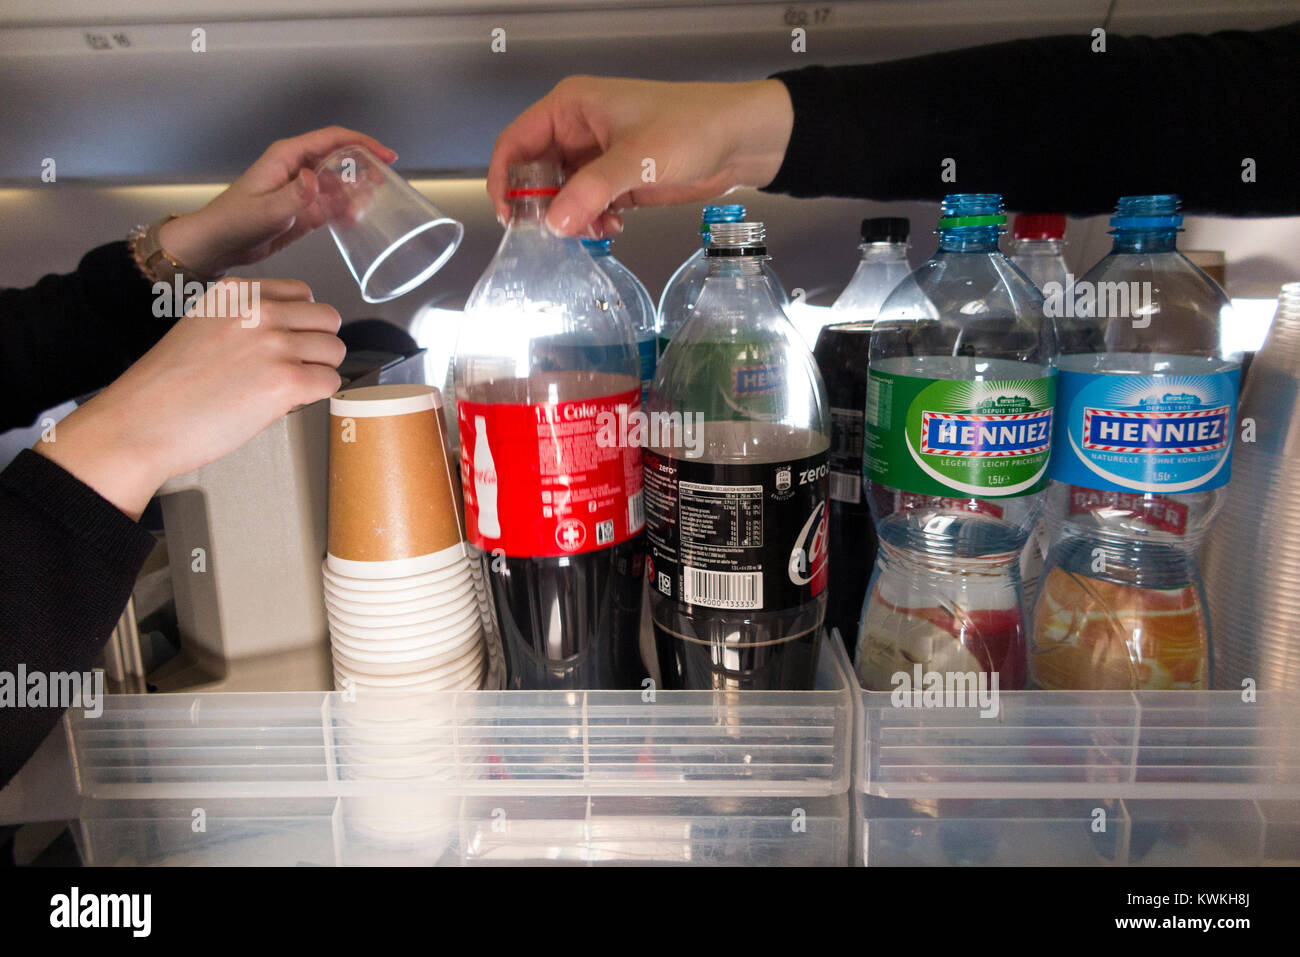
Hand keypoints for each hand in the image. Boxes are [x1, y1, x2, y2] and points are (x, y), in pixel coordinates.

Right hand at [37, 279, 343, 518]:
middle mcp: (258, 310)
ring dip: (318, 372)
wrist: (140, 422)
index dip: (300, 323)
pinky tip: (285, 404)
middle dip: (317, 346)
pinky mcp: (286, 380)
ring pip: (334, 350)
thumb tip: (292, 333)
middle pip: (328, 319)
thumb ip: (246, 321)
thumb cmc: (167, 387)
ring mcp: (274, 344)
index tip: (285, 343)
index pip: (302, 293)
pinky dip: (316, 397)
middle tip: (293, 369)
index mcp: (236, 292)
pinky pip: (331, 382)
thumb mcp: (203, 327)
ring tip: (285, 389)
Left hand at [158, 127, 397, 277]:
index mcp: (287, 157)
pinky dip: (346, 211)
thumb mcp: (267, 209)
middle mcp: (297, 169)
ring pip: (339, 183)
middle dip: (365, 167)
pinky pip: (332, 205)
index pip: (332, 139)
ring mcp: (302, 190)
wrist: (219, 243)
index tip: (385, 155)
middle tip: (384, 180)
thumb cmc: (234, 220)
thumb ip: (294, 195)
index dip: (362, 143)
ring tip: (371, 205)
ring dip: (357, 193)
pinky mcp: (303, 210)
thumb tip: (315, 179)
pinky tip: (355, 220)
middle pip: (340, 158)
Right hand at [488, 76, 793, 237]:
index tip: (511, 217)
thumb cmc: (692, 128)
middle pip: (535, 173)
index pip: (515, 143)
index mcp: (570, 107)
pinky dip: (592, 220)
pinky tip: (612, 227)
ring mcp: (597, 157)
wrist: (741, 139)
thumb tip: (553, 223)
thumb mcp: (637, 159)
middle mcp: (577, 130)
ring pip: (561, 194)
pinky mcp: (617, 180)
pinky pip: (587, 205)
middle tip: (556, 233)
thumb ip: (591, 191)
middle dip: (543, 206)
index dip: (506, 180)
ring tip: (595, 230)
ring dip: (571, 218)